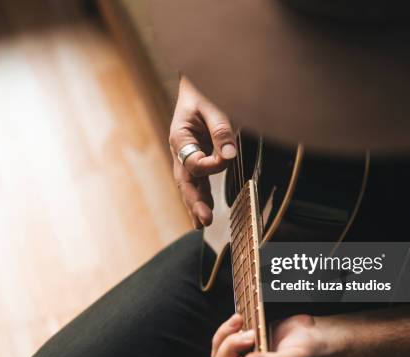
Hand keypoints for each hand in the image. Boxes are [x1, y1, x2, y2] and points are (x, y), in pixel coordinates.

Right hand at [169, 76, 236, 228]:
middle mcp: (180, 149)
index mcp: (180, 137)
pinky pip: (196, 180)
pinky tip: (205, 210)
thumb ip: (220, 130)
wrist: (197, 79)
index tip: (229, 157)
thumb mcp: (213, 105)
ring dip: (195, 204)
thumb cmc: (203, 89)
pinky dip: (200, 196)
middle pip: (184, 181)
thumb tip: (229, 155)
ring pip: (188, 184)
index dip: (212, 164)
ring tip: (202, 224)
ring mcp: (186, 155)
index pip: (194, 162)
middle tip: (205, 221)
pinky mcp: (196, 156)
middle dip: (194, 202)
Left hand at [209, 314, 343, 356]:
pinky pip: (222, 338)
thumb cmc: (309, 354)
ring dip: (228, 336)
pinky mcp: (241, 345)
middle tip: (250, 337)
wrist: (316, 335)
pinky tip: (240, 319)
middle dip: (229, 350)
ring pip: (217, 352)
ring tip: (250, 329)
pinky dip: (228, 327)